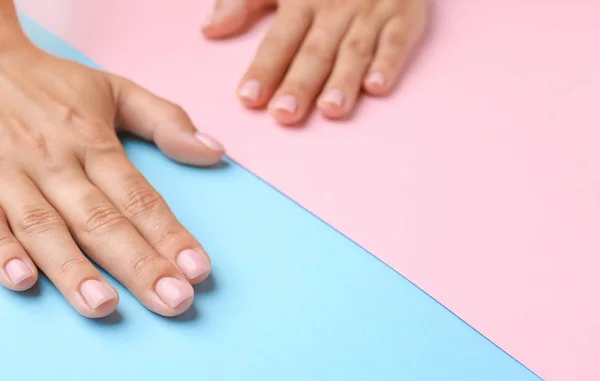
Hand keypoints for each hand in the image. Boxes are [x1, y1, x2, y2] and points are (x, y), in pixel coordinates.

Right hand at [0, 39, 224, 317]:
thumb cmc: (55, 86)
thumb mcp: (115, 91)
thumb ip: (166, 121)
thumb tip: (215, 152)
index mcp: (93, 141)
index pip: (139, 197)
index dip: (171, 235)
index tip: (199, 270)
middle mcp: (55, 162)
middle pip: (101, 221)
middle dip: (138, 265)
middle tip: (173, 301)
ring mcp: (12, 175)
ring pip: (45, 228)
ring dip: (73, 269)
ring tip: (105, 306)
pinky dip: (2, 251)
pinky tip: (23, 282)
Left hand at [202, 0, 427, 124]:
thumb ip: (241, 1)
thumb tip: (209, 30)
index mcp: (301, 0)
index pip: (279, 40)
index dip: (264, 69)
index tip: (248, 98)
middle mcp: (334, 9)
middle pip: (315, 51)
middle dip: (300, 83)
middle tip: (285, 114)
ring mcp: (370, 13)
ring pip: (354, 49)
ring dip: (343, 79)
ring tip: (330, 109)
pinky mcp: (403, 16)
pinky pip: (397, 41)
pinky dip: (389, 63)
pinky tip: (377, 88)